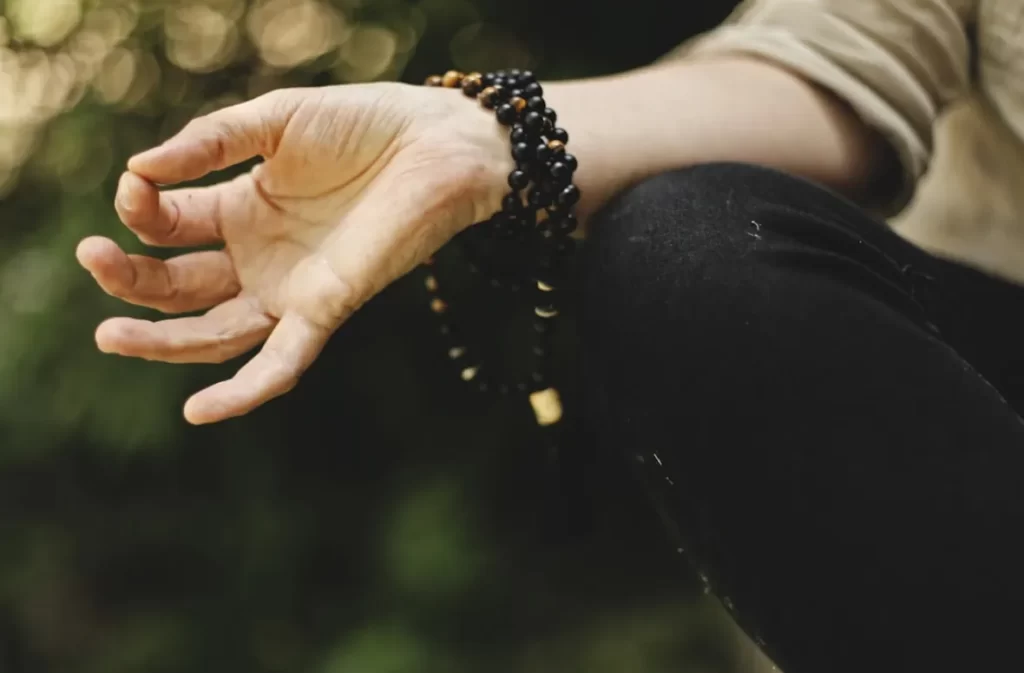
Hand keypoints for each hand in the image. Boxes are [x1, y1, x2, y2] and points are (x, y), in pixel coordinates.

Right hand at [76, 82, 512, 423]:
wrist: (437, 145)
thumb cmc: (363, 124)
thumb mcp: (275, 122)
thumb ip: (211, 143)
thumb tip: (139, 168)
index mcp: (241, 210)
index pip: (169, 226)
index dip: (141, 211)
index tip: (133, 187)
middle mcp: (260, 257)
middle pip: (179, 287)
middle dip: (131, 280)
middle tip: (91, 260)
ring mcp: (291, 288)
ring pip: (214, 333)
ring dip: (161, 341)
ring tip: (108, 336)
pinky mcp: (326, 309)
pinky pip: (281, 362)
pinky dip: (245, 391)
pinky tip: (198, 411)